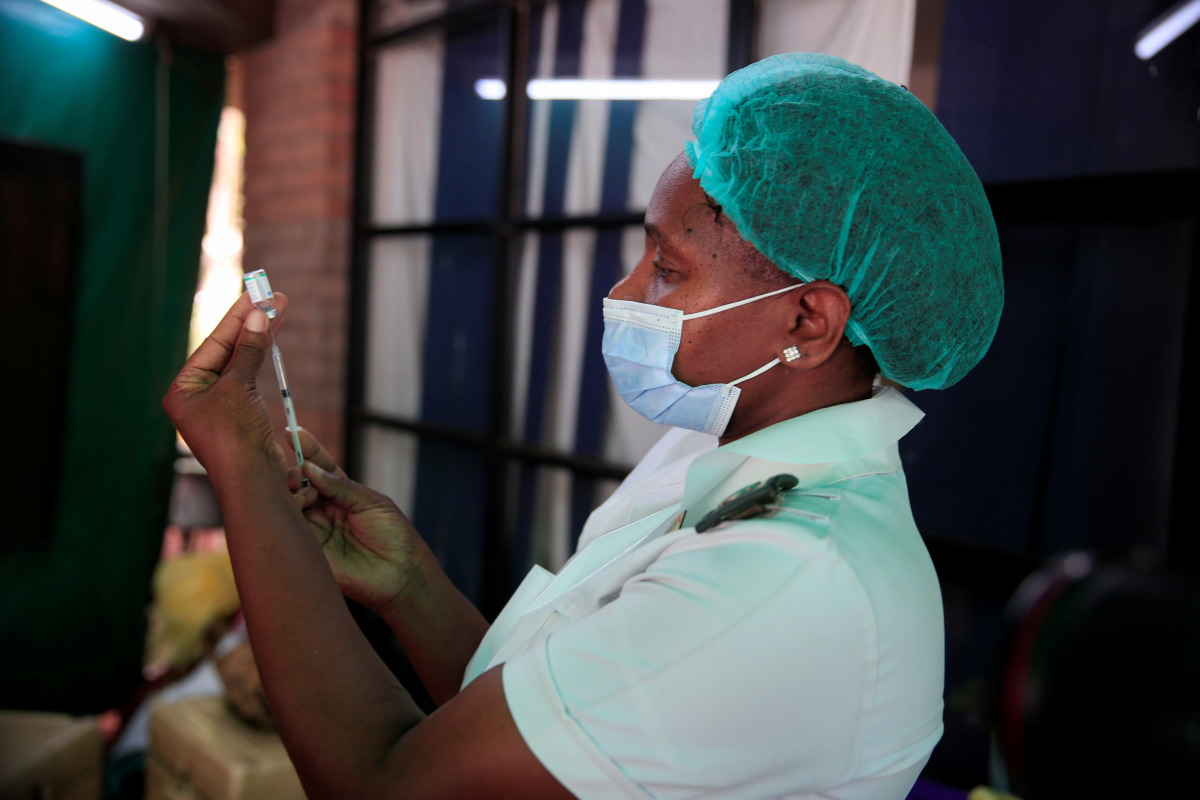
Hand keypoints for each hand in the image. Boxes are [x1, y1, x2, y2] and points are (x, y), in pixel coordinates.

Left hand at [163, 293, 289, 475]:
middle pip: (226, 351)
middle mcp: (197, 396)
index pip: (213, 344)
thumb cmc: (234, 435)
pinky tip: (271, 340)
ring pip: (241, 363)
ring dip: (259, 338)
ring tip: (278, 312)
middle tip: (273, 300)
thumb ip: (247, 350)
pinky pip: (250, 379)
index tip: (256, 296)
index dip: (236, 318)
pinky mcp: (241, 416)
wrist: (252, 478)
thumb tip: (256, 317)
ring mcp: (220, 406)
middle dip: (250, 325)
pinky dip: (261, 359)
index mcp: (183, 389)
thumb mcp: (238, 386)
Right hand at [287, 429, 427, 615]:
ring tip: (297, 490)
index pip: (319, 466)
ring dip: (289, 491)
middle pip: (298, 482)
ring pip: (289, 503)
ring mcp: (314, 528)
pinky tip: (289, 504)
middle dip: (293, 471)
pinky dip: (285, 514)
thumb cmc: (394, 536)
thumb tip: (310, 469)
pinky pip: (289, 529)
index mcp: (342, 493)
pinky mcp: (308, 549)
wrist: (400, 574)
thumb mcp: (372, 502)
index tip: (294, 431)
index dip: (306, 449)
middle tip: (297, 472)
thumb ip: (341, 486)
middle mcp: (324, 508)